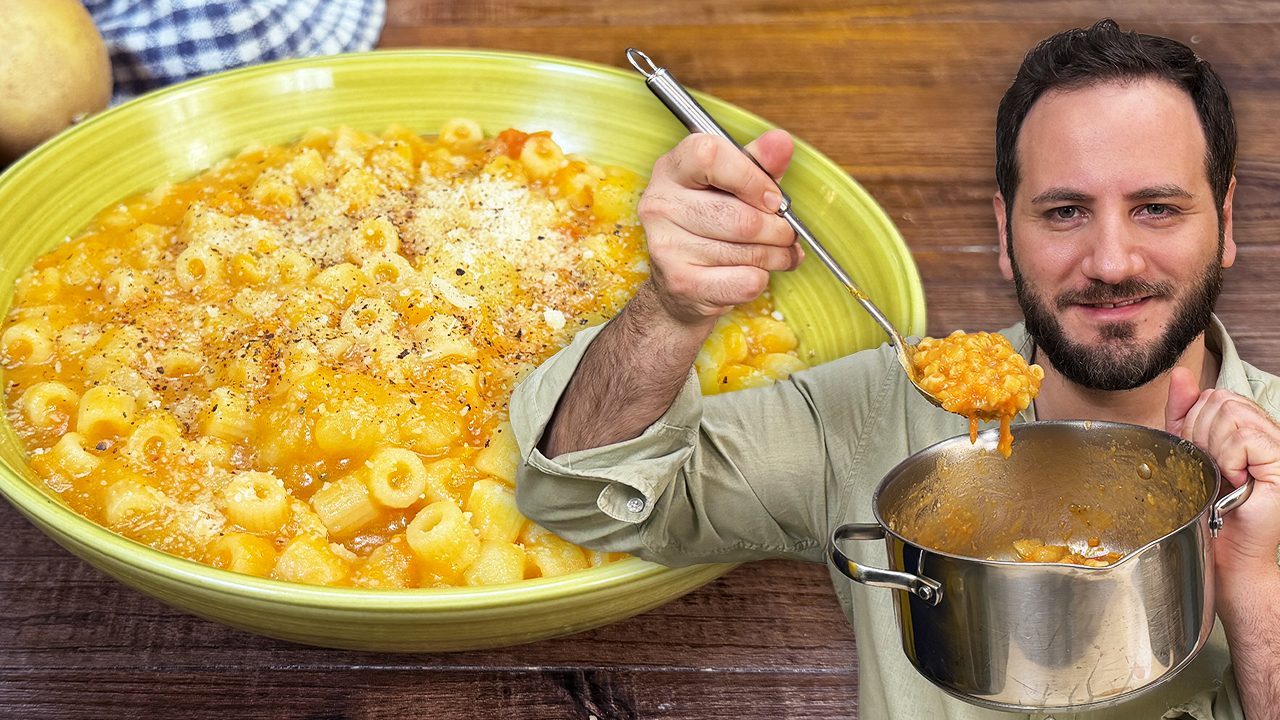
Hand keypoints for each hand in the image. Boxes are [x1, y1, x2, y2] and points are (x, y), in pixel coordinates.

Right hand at [636, 129, 803, 328]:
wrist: (682, 282)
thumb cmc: (712, 224)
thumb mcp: (734, 184)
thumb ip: (759, 162)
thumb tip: (781, 142)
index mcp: (673, 168)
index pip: (711, 156)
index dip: (753, 178)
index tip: (774, 199)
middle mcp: (660, 204)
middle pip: (740, 217)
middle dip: (777, 229)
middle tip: (787, 233)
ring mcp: (666, 246)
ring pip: (746, 251)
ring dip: (775, 256)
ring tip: (779, 254)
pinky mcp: (680, 283)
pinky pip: (744, 282)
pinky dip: (761, 280)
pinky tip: (755, 273)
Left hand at [1165, 366, 1279, 571]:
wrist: (1222, 548)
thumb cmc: (1205, 505)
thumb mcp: (1185, 450)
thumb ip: (1183, 412)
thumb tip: (1181, 374)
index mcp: (1247, 425)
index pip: (1214, 395)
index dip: (1195, 424)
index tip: (1198, 455)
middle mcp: (1267, 430)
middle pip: (1222, 400)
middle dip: (1202, 435)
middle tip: (1210, 467)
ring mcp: (1278, 445)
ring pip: (1233, 415)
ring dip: (1215, 448)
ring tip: (1224, 474)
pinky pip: (1245, 438)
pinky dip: (1230, 459)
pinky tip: (1236, 480)